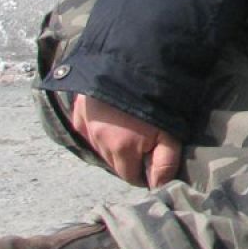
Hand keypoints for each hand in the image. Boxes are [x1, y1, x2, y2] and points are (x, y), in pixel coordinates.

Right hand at [68, 94, 182, 188]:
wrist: (133, 61)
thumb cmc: (157, 99)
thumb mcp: (169, 132)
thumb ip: (165, 163)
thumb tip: (158, 187)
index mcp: (120, 150)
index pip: (130, 177)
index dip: (144, 173)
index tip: (154, 161)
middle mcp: (98, 142)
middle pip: (115, 163)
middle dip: (130, 159)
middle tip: (145, 142)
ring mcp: (85, 127)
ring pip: (101, 148)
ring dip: (114, 145)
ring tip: (130, 129)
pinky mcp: (78, 113)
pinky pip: (87, 131)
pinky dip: (99, 130)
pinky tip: (112, 120)